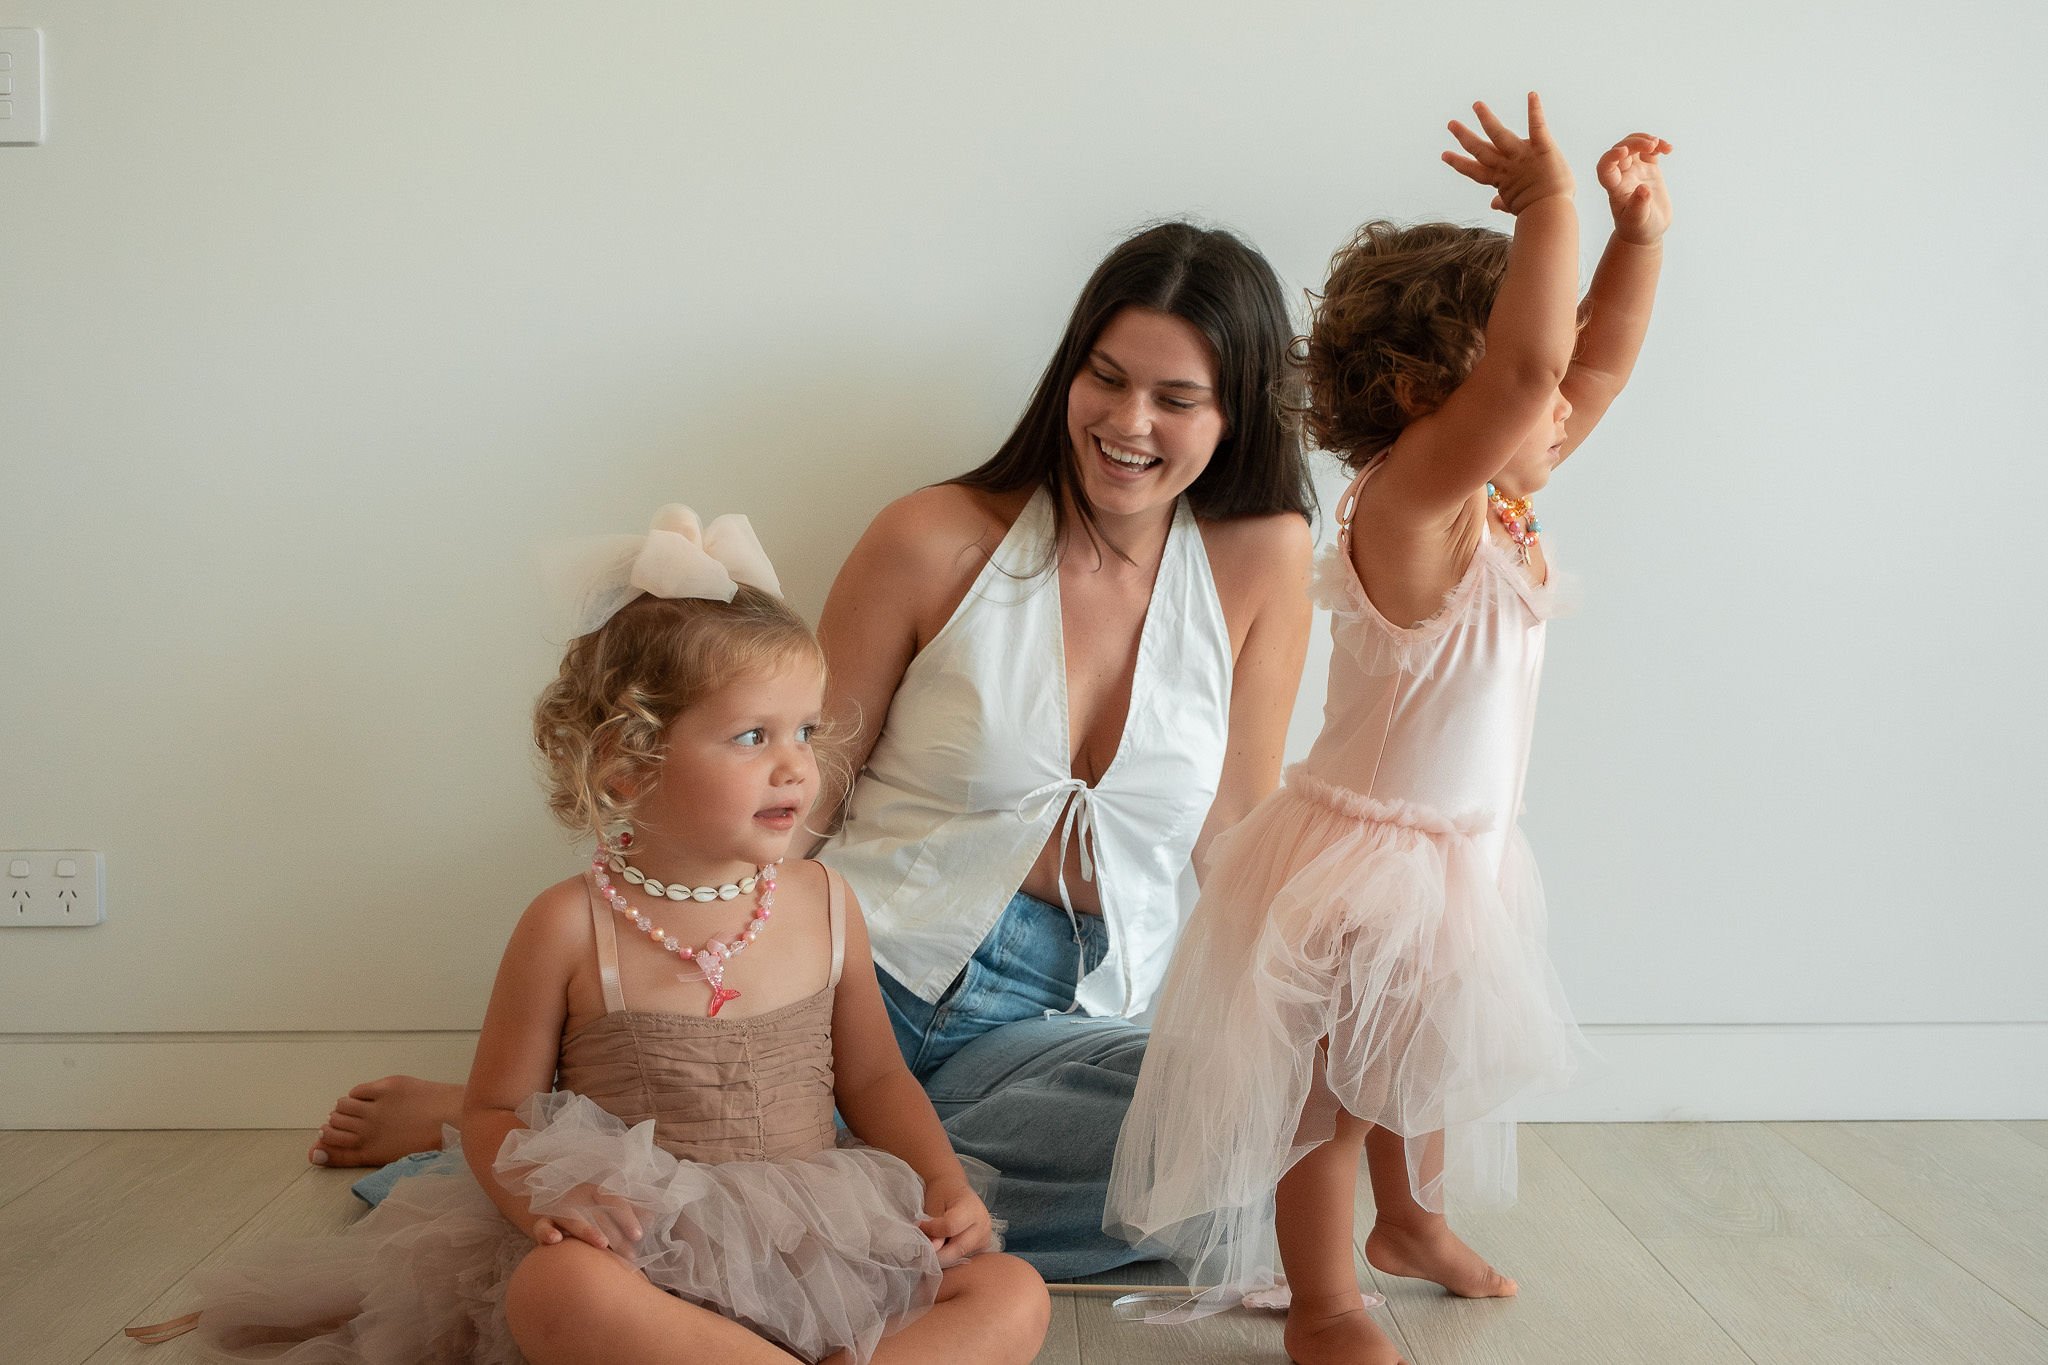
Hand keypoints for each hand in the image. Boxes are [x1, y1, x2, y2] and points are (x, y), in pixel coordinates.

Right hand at [528, 1183, 644, 1252]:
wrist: (549, 1201)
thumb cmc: (586, 1209)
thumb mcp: (605, 1204)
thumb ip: (628, 1209)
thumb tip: (652, 1215)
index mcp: (597, 1191)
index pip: (615, 1202)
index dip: (628, 1217)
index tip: (639, 1235)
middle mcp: (579, 1197)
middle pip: (598, 1214)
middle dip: (615, 1235)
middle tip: (629, 1255)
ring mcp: (560, 1209)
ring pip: (573, 1218)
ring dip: (587, 1230)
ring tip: (602, 1244)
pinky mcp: (542, 1221)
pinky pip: (542, 1226)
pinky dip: (547, 1232)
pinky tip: (556, 1240)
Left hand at [918, 1179, 992, 1264]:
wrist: (954, 1188)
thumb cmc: (942, 1194)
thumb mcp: (934, 1206)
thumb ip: (934, 1228)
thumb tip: (933, 1250)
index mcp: (971, 1208)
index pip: (950, 1227)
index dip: (931, 1230)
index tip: (919, 1226)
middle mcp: (983, 1225)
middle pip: (958, 1248)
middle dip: (937, 1253)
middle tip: (922, 1249)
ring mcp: (985, 1237)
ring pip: (961, 1256)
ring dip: (944, 1257)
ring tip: (933, 1247)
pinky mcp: (983, 1246)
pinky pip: (965, 1257)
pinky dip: (952, 1257)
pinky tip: (944, 1249)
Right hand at [1444, 92, 1573, 215]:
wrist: (1551, 214)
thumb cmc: (1539, 213)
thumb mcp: (1516, 207)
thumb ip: (1504, 203)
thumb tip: (1493, 204)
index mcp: (1501, 180)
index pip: (1474, 171)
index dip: (1459, 163)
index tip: (1444, 154)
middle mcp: (1507, 166)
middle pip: (1481, 150)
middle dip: (1465, 137)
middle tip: (1451, 124)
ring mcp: (1523, 155)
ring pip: (1500, 134)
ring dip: (1487, 119)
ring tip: (1477, 105)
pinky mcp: (1542, 148)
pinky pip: (1537, 126)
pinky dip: (1535, 110)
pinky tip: (1531, 94)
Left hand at [1598, 133, 1673, 244]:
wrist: (1648, 230)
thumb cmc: (1638, 228)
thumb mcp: (1638, 220)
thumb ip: (1639, 205)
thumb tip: (1643, 189)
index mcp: (1615, 188)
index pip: (1605, 168)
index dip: (1611, 157)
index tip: (1624, 152)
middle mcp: (1622, 176)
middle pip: (1621, 150)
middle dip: (1634, 143)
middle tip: (1652, 144)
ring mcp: (1635, 171)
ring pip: (1634, 146)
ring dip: (1645, 139)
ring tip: (1660, 144)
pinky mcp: (1648, 169)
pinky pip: (1650, 151)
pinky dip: (1658, 146)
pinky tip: (1668, 149)